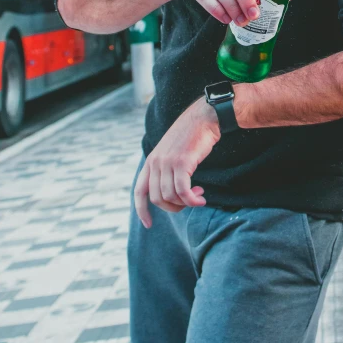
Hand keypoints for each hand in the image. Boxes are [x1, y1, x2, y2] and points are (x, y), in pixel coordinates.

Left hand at [134, 98, 220, 227]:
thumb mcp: (172, 152)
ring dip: (186, 203)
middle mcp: (155, 162)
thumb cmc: (191, 136)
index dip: (141, 210)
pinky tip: (201, 199)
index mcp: (151, 161)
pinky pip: (183, 191)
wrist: (203, 118)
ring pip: (170, 197)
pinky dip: (192, 200)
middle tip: (189, 202)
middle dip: (174, 207)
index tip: (148, 224)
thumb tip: (172, 194)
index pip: (139, 191)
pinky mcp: (182, 162)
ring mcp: (167, 162)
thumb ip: (166, 169)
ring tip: (199, 196)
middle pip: (157, 199)